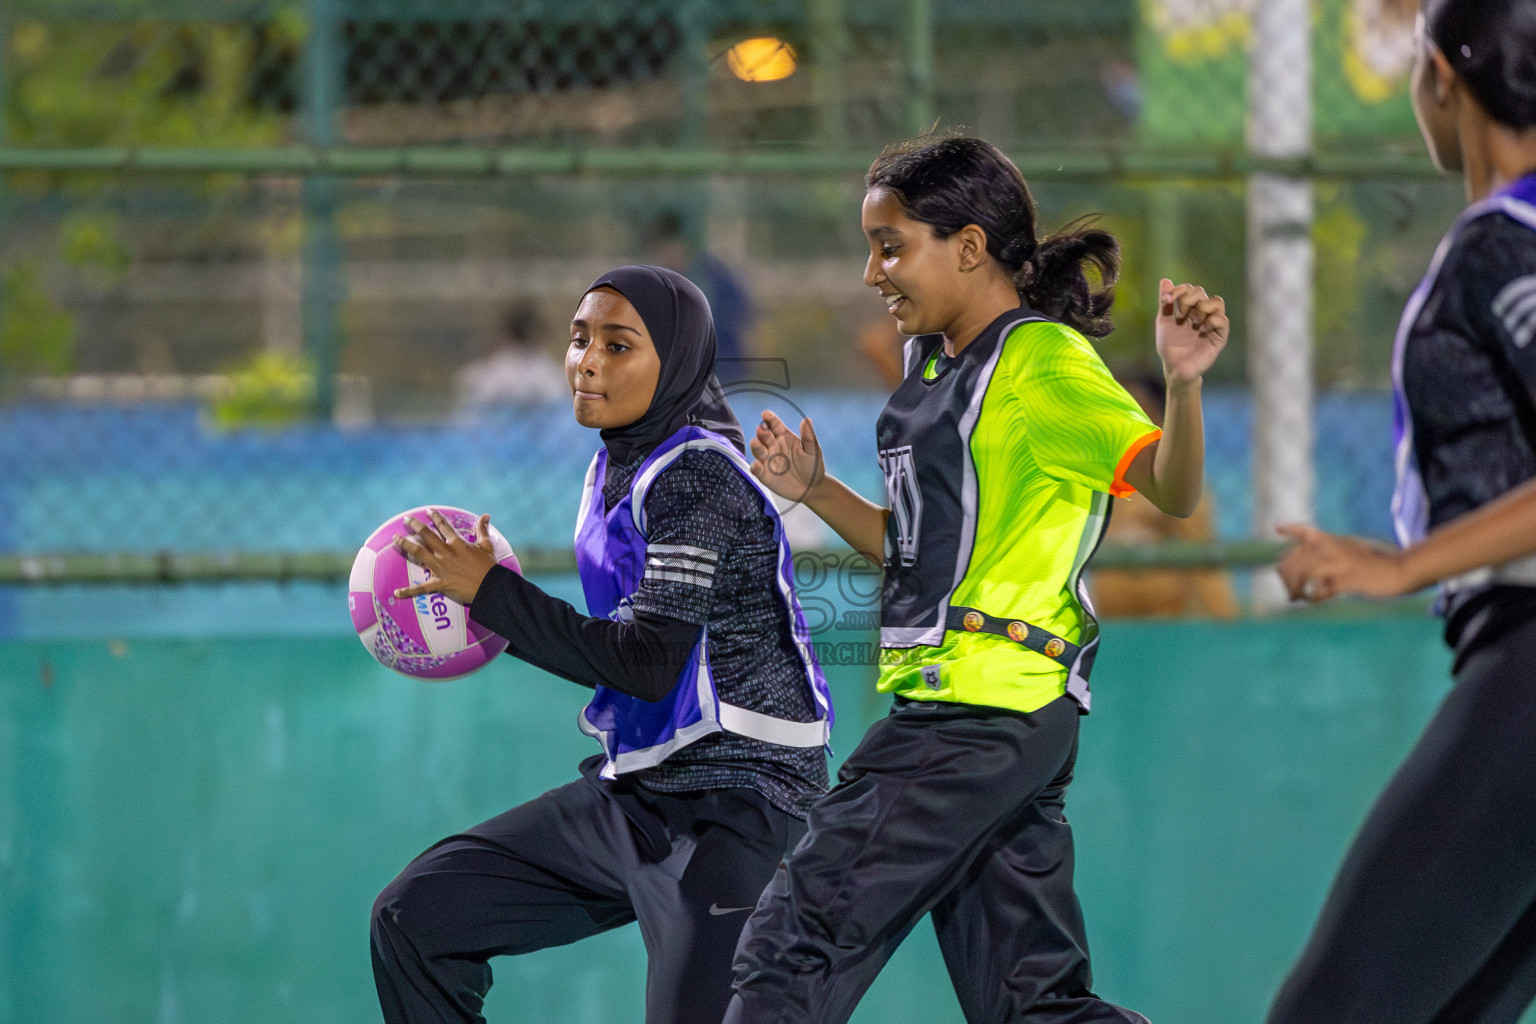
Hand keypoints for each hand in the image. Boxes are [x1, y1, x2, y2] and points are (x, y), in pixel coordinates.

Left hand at [392, 510, 498, 605]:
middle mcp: (446, 553)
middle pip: (427, 535)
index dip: (436, 516)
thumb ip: (482, 531)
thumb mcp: (487, 546)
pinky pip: (421, 588)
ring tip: (395, 538)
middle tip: (406, 520)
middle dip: (415, 525)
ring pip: (419, 553)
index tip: (429, 511)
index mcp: (458, 543)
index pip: (444, 526)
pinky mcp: (440, 583)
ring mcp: (441, 568)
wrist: (491, 588)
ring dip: (406, 545)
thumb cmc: (489, 567)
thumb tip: (485, 516)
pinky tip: (395, 593)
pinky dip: (408, 591)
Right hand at [750, 410, 824, 502]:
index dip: (769, 418)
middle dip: (761, 431)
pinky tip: (757, 465)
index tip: (766, 414)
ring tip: (759, 446)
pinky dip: (755, 467)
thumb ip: (809, 436)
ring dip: (756, 446)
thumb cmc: (813, 466)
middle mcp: (773, 446)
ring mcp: (767, 460)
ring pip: (757, 450)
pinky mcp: (764, 474)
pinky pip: (756, 469)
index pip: (774, 424)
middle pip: (763, 435)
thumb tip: (807, 419)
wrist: (812, 488)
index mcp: (784, 437)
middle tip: (762, 430)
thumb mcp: (813, 450)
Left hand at [1156, 279, 1228, 384]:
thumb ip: (1165, 302)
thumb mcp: (1164, 322)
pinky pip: (1222, 321)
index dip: (1179, 290)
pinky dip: (1212, 319)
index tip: (1167, 300)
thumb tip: (1165, 280)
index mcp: (1190, 308)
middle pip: (1202, 292)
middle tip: (1180, 314)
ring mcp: (1212, 324)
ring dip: (1201, 306)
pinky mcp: (1219, 337)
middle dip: (1187, 299)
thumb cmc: (1170, 346)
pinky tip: (1201, 327)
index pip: (1190, 289)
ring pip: (1217, 302)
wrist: (1174, 368)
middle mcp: (1203, 313)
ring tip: (1192, 321)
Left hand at [1276, 524, 1414, 601]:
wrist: (1399, 571)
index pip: (1306, 532)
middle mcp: (1334, 548)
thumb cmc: (1371, 565)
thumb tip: (1304, 563)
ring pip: (1306, 572)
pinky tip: (1314, 601)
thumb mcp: (1349, 550)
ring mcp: (1341, 563)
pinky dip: (1314, 597)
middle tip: (1290, 592)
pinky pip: (1323, 588)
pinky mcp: (1349, 579)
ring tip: (1297, 598)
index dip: (1291, 530)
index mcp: (1333, 541)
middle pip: (1298, 558)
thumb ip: (1328, 552)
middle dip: (1287, 576)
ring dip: (1297, 587)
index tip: (1279, 529)